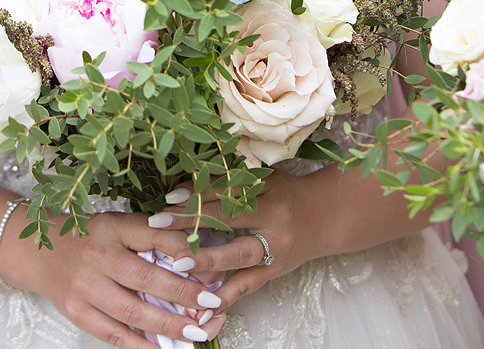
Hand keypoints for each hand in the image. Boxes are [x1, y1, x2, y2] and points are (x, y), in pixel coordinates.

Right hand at [21, 209, 227, 347]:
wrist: (39, 253)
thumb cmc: (89, 238)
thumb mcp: (119, 224)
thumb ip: (153, 234)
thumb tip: (194, 252)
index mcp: (111, 227)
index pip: (151, 236)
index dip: (181, 252)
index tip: (208, 267)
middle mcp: (96, 256)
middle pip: (144, 278)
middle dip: (181, 295)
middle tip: (211, 305)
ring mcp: (84, 287)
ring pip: (130, 311)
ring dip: (166, 325)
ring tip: (194, 333)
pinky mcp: (77, 313)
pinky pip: (112, 334)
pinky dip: (139, 345)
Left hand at [146, 172, 313, 311]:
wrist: (324, 216)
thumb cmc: (286, 193)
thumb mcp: (264, 178)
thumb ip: (232, 180)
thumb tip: (188, 184)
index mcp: (268, 190)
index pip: (226, 190)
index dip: (198, 193)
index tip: (169, 198)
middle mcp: (272, 218)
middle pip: (227, 219)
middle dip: (191, 222)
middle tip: (159, 225)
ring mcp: (274, 248)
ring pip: (237, 255)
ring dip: (205, 260)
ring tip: (177, 263)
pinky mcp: (274, 271)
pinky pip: (248, 285)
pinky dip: (225, 297)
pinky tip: (204, 305)